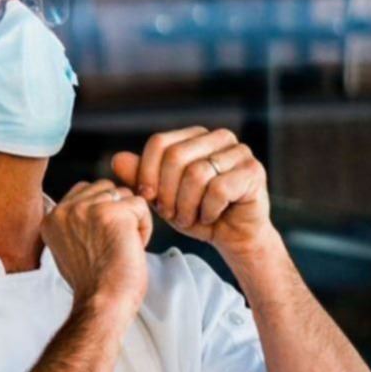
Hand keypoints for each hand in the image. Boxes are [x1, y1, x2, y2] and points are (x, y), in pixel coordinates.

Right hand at [42, 180, 151, 317]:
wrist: (101, 303)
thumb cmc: (92, 283)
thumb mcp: (68, 247)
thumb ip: (75, 222)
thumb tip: (96, 203)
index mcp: (52, 217)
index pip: (84, 189)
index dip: (101, 210)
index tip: (102, 238)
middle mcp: (67, 209)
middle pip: (106, 188)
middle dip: (117, 211)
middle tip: (114, 242)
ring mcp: (89, 209)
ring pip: (125, 195)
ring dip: (132, 219)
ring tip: (123, 245)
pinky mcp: (114, 214)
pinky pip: (141, 205)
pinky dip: (144, 227)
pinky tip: (132, 246)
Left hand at [112, 127, 273, 254]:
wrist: (233, 236)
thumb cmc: (195, 212)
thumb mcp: (161, 196)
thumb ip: (140, 177)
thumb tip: (117, 159)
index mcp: (194, 135)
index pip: (159, 142)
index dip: (147, 172)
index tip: (147, 197)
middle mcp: (219, 137)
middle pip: (176, 156)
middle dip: (166, 191)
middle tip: (168, 214)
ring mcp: (239, 152)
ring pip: (196, 173)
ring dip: (186, 204)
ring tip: (187, 218)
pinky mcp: (254, 171)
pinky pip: (218, 189)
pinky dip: (207, 209)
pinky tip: (209, 217)